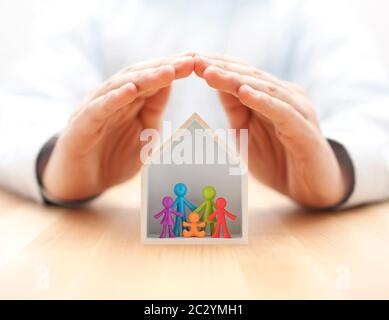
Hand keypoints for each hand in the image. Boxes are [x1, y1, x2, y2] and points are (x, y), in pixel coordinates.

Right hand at [42, 54, 193, 200]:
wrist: (81, 182)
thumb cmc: (113, 158)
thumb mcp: (143, 135)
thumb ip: (153, 112)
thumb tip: (169, 86)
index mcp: (129, 101)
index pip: (153, 80)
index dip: (174, 70)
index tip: (198, 62)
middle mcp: (112, 99)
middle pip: (140, 77)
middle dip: (165, 68)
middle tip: (190, 61)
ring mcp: (95, 110)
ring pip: (120, 87)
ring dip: (145, 78)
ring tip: (167, 72)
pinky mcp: (81, 125)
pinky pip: (98, 109)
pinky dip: (113, 99)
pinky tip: (130, 90)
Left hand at [194, 53, 351, 207]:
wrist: (312, 188)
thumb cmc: (278, 161)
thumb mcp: (247, 134)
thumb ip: (235, 110)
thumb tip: (216, 84)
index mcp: (271, 97)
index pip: (242, 74)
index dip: (217, 66)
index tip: (190, 59)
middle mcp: (286, 97)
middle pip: (251, 77)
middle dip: (222, 68)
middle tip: (195, 60)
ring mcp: (298, 112)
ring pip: (265, 90)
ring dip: (237, 80)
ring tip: (212, 73)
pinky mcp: (305, 130)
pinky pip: (283, 113)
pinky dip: (263, 102)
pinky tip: (244, 93)